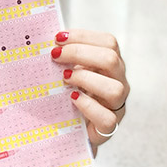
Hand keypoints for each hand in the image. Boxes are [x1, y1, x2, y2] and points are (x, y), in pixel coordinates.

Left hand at [51, 29, 127, 148]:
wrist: (73, 129)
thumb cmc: (70, 94)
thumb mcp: (70, 71)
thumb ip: (65, 57)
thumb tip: (48, 42)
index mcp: (111, 64)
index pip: (108, 42)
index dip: (83, 37)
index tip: (58, 38)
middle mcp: (118, 81)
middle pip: (111, 59)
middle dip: (79, 53)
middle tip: (55, 55)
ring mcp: (116, 105)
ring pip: (114, 88)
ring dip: (85, 79)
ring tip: (65, 78)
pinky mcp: (109, 126)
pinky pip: (106, 118)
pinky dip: (88, 106)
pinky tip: (73, 99)